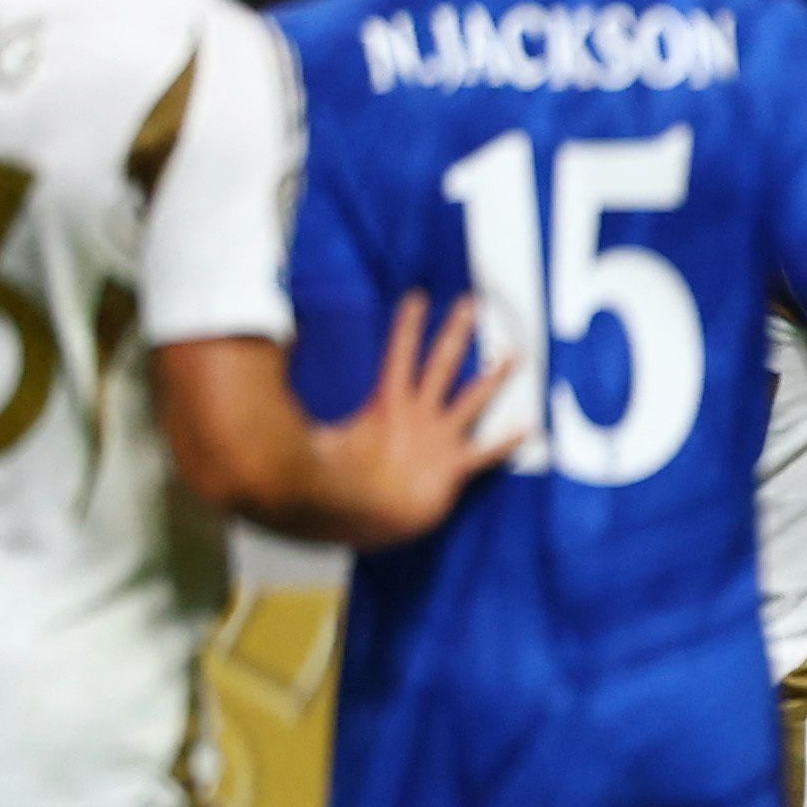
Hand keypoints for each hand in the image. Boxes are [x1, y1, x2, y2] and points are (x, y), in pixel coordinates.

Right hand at [323, 293, 513, 546]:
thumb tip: (276, 380)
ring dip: (495, 377)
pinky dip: (507, 442)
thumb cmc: (331, 481)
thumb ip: (305, 412)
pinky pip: (486, 454)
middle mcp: (417, 414)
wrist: (357, 510)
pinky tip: (530, 429)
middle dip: (457, 331)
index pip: (398, 353)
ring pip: (473, 399)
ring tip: (515, 355)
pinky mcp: (453, 468)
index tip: (419, 296)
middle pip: (441, 362)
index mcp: (386, 403)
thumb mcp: (315, 438)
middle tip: (473, 304)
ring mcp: (438, 439)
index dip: (408, 325)